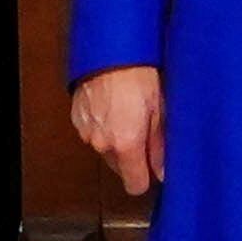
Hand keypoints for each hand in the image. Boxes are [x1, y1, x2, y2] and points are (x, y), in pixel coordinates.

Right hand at [71, 66, 163, 197]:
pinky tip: (116, 111)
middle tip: (147, 134)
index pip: (134, 184)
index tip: (154, 170)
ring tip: (131, 118)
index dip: (146, 179)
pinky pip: (94, 136)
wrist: (111, 56)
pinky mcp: (78, 121)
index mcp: (126, 144)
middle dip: (134, 158)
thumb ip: (160, 147)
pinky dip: (105, 129)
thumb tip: (163, 171)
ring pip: (107, 152)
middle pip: (121, 168)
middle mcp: (102, 144)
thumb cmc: (140, 79)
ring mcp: (87, 133)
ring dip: (118, 143)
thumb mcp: (160, 113)